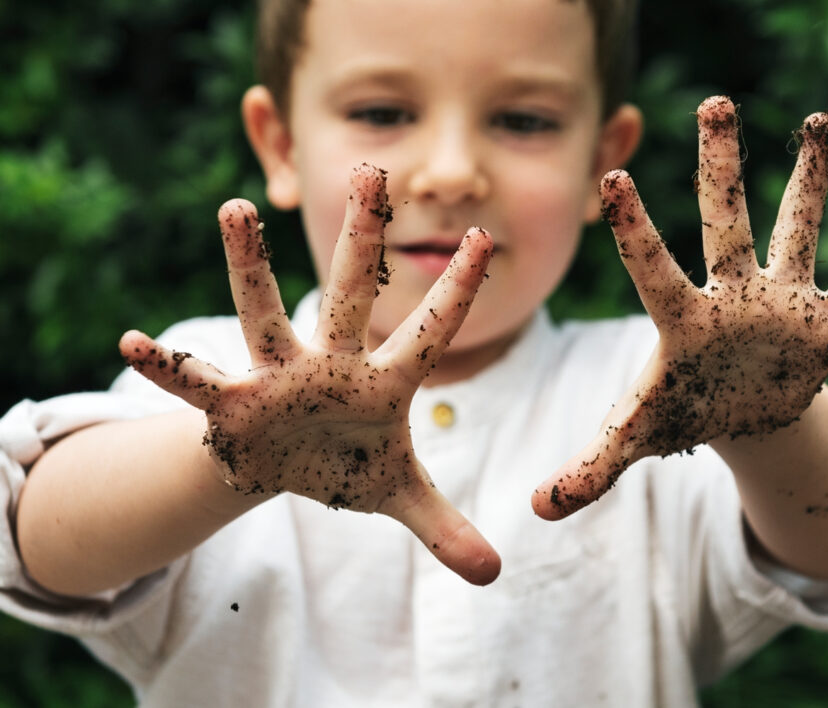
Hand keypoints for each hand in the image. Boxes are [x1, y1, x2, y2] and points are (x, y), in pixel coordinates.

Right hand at [121, 164, 500, 583]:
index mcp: (381, 384)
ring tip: (234, 208)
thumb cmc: (347, 466)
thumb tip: (494, 576)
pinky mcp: (234, 404)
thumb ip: (445, 527)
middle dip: (363, 240)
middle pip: (349, 295)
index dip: (457, 292)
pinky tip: (133, 344)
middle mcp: (331, 366)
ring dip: (250, 266)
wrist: (285, 469)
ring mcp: (279, 378)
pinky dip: (168, 367)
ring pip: (265, 314)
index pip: (429, 333)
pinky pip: (198, 382)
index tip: (488, 239)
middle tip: (373, 172)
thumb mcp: (399, 497)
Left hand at [533, 96, 827, 519]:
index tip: (614, 176)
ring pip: (796, 230)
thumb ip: (589, 468)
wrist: (739, 414)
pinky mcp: (822, 321)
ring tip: (818, 122)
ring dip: (809, 182)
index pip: (652, 268)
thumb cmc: (682, 413)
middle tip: (714, 103)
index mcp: (682, 320)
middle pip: (724, 222)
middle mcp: (730, 295)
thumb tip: (535, 510)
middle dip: (721, 167)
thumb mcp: (637, 438)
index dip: (635, 228)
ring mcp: (779, 301)